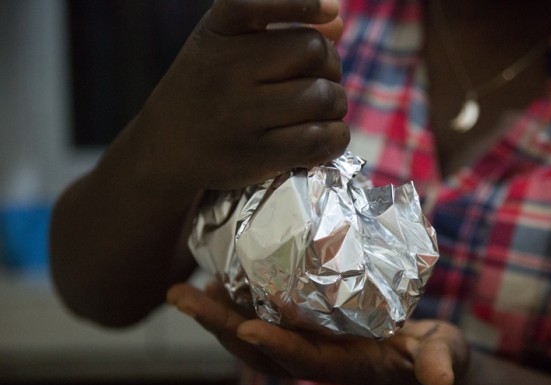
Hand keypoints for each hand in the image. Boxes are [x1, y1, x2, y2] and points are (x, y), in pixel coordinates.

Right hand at [130, 0, 348, 192]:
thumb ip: (276, 28)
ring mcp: (241, 115)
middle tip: (319, 81)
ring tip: (321, 112)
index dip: (302, 2)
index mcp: (218, 33)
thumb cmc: (207, 90)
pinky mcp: (256, 154)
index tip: (330, 9)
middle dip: (332, 66)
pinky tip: (326, 136)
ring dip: (336, 105)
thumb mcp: (225, 46)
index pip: (258, 3)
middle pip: (316, 51)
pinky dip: (335, 137)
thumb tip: (336, 22)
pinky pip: (319, 138)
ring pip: (325, 97)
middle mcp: (227, 70)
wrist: (165, 149)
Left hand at [167, 281, 470, 384]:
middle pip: (260, 351)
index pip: (307, 360)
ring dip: (217, 317)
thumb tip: (441, 379)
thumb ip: (441, 363)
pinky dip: (236, 307)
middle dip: (221, 326)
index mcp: (350, 366)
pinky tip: (218, 280)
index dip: (278, 347)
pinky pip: (263, 324)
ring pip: (252, 339)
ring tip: (184, 290)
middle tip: (182, 297)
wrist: (424, 365)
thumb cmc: (434, 358)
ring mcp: (308, 348)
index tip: (247, 328)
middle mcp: (319, 360)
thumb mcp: (445, 357)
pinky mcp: (307, 333)